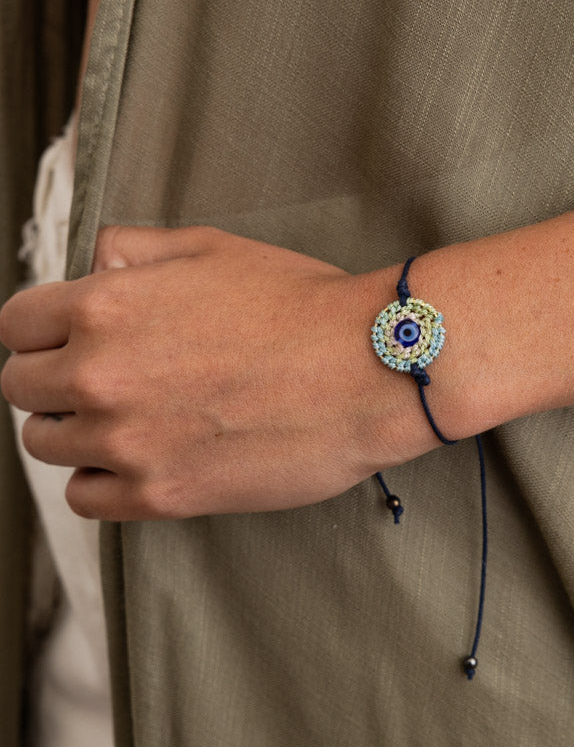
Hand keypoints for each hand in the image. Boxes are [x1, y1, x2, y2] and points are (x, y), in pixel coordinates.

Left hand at [0, 227, 415, 519]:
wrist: (366, 369)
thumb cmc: (301, 305)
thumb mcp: (212, 247)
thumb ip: (136, 250)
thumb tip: (97, 260)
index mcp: (103, 306)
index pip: (16, 325)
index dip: (40, 329)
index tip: (63, 338)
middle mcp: (99, 376)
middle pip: (22, 388)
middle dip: (51, 379)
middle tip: (97, 378)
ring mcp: (126, 441)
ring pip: (46, 445)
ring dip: (73, 429)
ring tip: (120, 420)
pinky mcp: (160, 494)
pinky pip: (85, 498)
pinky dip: (98, 481)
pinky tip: (132, 461)